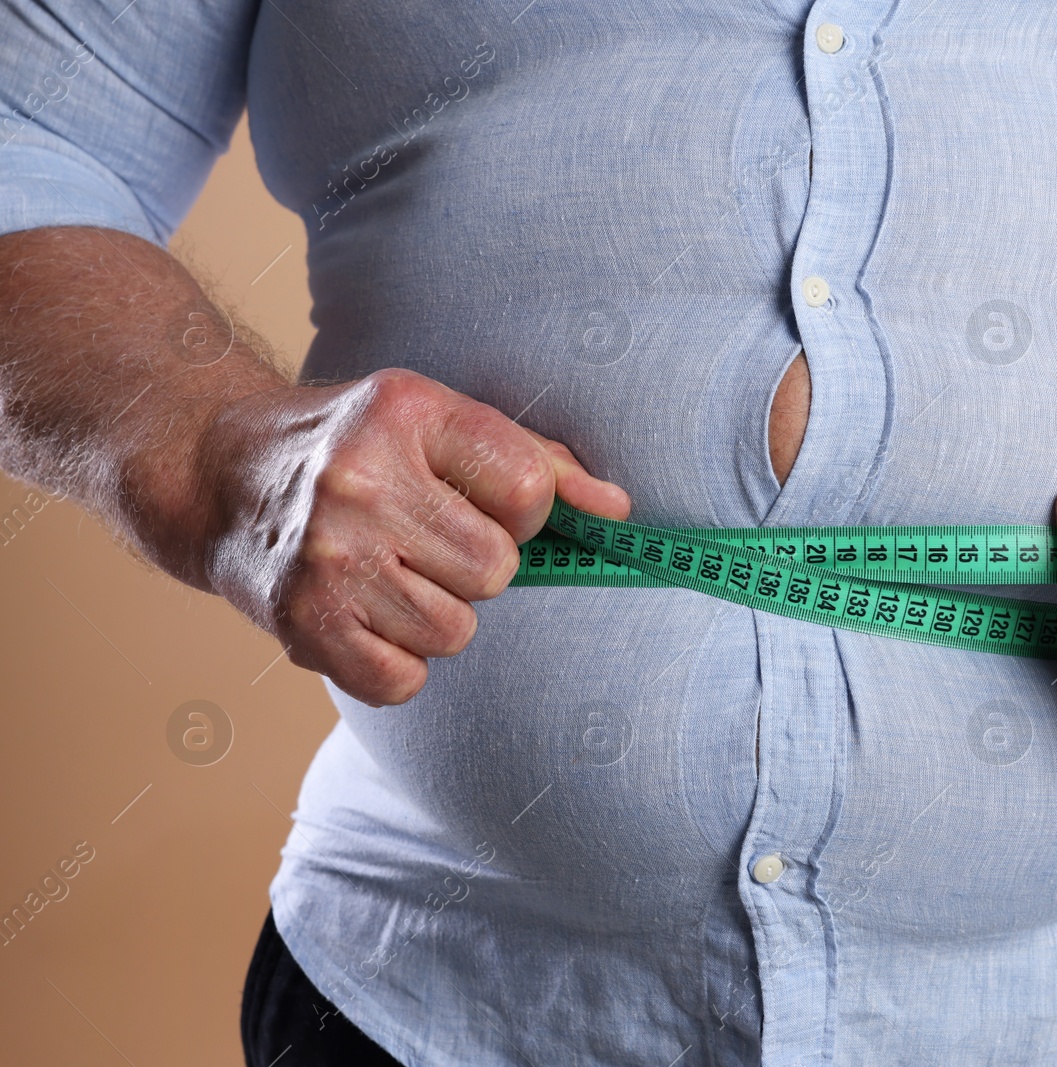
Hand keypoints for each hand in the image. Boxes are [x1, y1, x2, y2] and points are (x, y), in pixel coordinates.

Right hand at [198, 368, 629, 705]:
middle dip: (475, 566)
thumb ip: (534, 460)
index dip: (523, 514)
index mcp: (407, 414)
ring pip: (455, 631)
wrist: (211, 472)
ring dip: (436, 615)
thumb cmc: (350, 446)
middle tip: (424, 542)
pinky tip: (366, 616)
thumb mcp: (436, 420)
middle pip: (495, 571)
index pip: (529, 493)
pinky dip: (395, 662)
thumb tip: (618, 514)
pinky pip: (402, 681)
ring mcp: (327, 557)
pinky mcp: (301, 624)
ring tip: (391, 575)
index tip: (483, 506)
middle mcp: (362, 482)